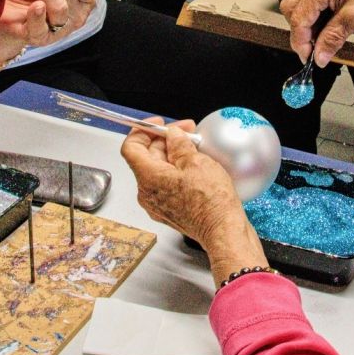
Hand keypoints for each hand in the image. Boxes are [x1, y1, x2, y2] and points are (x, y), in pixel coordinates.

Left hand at [121, 121, 264, 260]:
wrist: (222, 230)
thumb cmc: (211, 202)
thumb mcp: (196, 162)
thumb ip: (179, 144)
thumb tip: (173, 135)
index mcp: (148, 177)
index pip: (131, 147)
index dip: (143, 131)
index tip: (158, 124)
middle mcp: (147, 193)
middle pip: (146, 157)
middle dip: (165, 141)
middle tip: (187, 132)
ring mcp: (156, 204)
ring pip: (157, 171)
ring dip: (173, 155)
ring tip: (194, 149)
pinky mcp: (168, 211)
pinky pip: (166, 185)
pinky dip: (176, 172)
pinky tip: (194, 167)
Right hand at [279, 0, 353, 66]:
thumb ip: (332, 39)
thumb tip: (319, 55)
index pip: (298, 19)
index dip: (301, 42)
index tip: (308, 57)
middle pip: (291, 9)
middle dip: (300, 31)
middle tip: (314, 48)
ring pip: (297, 2)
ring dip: (306, 21)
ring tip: (322, 35)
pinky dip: (313, 11)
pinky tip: (325, 20)